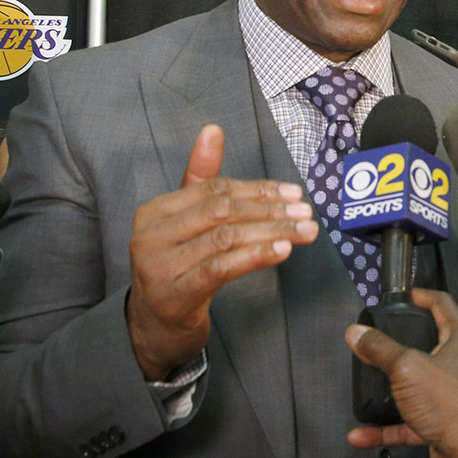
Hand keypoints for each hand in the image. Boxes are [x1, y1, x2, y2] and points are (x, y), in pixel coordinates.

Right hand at [127, 125, 318, 379]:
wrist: (152, 328)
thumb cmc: (176, 269)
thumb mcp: (185, 223)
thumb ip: (201, 179)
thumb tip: (213, 129)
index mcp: (155, 211)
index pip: (214, 189)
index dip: (257, 189)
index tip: (292, 193)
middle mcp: (151, 235)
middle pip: (221, 210)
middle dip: (269, 210)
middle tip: (305, 213)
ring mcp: (160, 266)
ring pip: (225, 238)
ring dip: (271, 232)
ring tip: (304, 231)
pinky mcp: (175, 294)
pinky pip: (222, 268)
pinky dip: (256, 256)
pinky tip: (283, 251)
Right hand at [346, 289, 457, 457]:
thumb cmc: (452, 404)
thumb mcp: (408, 367)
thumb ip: (380, 349)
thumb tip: (356, 332)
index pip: (443, 305)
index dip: (423, 296)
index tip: (405, 295)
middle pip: (429, 344)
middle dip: (403, 342)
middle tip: (380, 337)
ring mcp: (451, 394)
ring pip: (415, 385)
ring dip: (390, 388)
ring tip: (367, 382)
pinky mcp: (441, 422)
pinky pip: (408, 422)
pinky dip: (386, 427)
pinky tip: (362, 433)